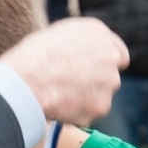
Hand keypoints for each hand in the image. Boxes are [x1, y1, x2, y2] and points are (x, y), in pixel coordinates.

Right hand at [0, 17, 127, 126]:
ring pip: (100, 96)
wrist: (29, 79)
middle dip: (94, 83)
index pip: (118, 55)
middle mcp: (111, 56)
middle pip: (110, 77)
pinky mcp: (101, 106)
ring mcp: (109, 83)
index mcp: (100, 34)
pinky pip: (90, 112)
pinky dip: (77, 113)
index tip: (92, 72)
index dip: (104, 65)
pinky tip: (59, 107)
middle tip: (69, 87)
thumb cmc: (35, 55)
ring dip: (85, 98)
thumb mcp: (59, 35)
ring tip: (58, 96)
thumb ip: (79, 43)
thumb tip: (79, 54)